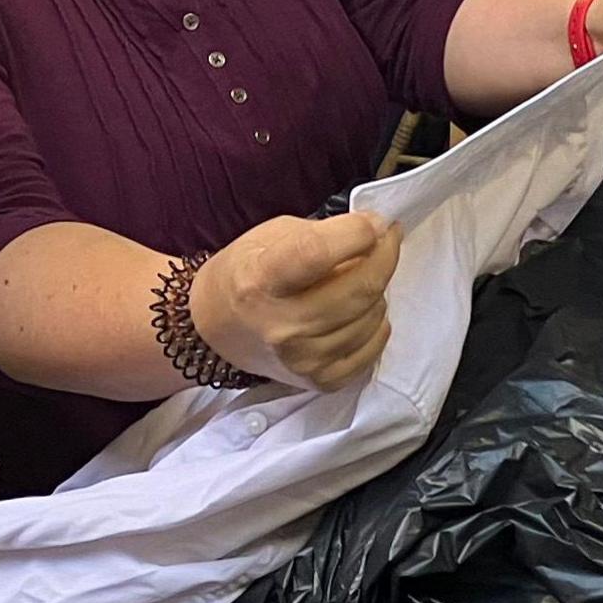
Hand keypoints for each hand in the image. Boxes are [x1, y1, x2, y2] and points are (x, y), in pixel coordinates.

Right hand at [191, 210, 398, 391]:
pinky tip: (360, 310)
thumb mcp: (271, 237)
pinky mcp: (321, 381)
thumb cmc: (246, 272)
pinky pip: (373, 347)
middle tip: (386, 239)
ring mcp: (303, 359)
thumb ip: (321, 234)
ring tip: (359, 278)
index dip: (357, 232)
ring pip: (373, 315)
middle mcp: (282, 326)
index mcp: (260, 281)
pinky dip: (375, 323)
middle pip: (360, 288)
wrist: (216, 327)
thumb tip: (375, 231)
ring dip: (377, 290)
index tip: (374, 221)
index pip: (318, 253)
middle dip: (385, 255)